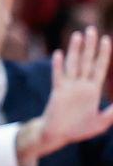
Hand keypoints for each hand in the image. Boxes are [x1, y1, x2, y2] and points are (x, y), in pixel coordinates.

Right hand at [36, 28, 112, 154]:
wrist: (59, 136)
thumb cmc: (80, 129)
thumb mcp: (102, 121)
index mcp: (92, 90)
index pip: (99, 67)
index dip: (103, 54)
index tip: (106, 39)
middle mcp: (80, 85)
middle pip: (86, 61)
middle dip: (90, 46)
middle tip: (91, 29)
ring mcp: (68, 87)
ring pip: (73, 64)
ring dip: (75, 50)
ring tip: (77, 35)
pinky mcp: (58, 92)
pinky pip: (58, 76)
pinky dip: (58, 65)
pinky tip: (59, 54)